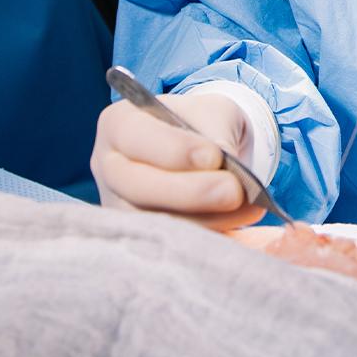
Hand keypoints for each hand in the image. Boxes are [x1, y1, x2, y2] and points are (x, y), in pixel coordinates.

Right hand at [91, 92, 264, 229]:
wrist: (205, 153)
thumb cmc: (202, 125)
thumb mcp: (212, 110)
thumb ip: (216, 128)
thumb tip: (225, 161)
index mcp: (118, 124)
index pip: (134, 136)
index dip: (173, 149)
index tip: (214, 157)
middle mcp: (109, 167)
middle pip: (136, 186)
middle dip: (189, 192)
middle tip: (233, 191)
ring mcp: (118, 207)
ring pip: (152, 223)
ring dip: (203, 220)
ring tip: (247, 209)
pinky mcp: (138, 239)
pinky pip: (167, 247)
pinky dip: (204, 239)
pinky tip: (236, 231)